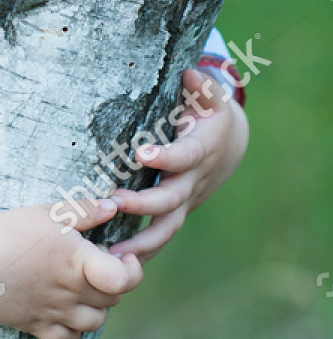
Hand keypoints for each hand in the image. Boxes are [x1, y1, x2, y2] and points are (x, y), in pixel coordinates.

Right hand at [0, 197, 142, 338]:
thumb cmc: (8, 233)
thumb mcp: (46, 212)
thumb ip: (83, 210)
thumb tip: (113, 207)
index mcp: (79, 263)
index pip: (125, 279)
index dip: (132, 268)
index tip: (122, 255)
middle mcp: (72, 293)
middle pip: (113, 299)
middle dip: (112, 281)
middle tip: (94, 263)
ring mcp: (56, 314)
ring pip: (95, 322)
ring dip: (97, 306)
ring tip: (81, 287)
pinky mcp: (37, 327)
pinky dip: (74, 330)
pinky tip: (65, 311)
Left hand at [109, 66, 248, 262]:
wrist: (228, 145)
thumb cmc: (209, 115)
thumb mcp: (210, 97)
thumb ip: (202, 88)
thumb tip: (191, 73)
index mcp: (199, 150)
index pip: (184, 157)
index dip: (166, 157)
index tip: (143, 153)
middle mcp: (192, 181)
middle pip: (171, 199)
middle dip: (143, 204)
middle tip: (113, 202)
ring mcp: (185, 201)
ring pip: (166, 228)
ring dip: (141, 243)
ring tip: (112, 254)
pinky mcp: (175, 214)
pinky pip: (159, 238)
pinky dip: (140, 253)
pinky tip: (113, 265)